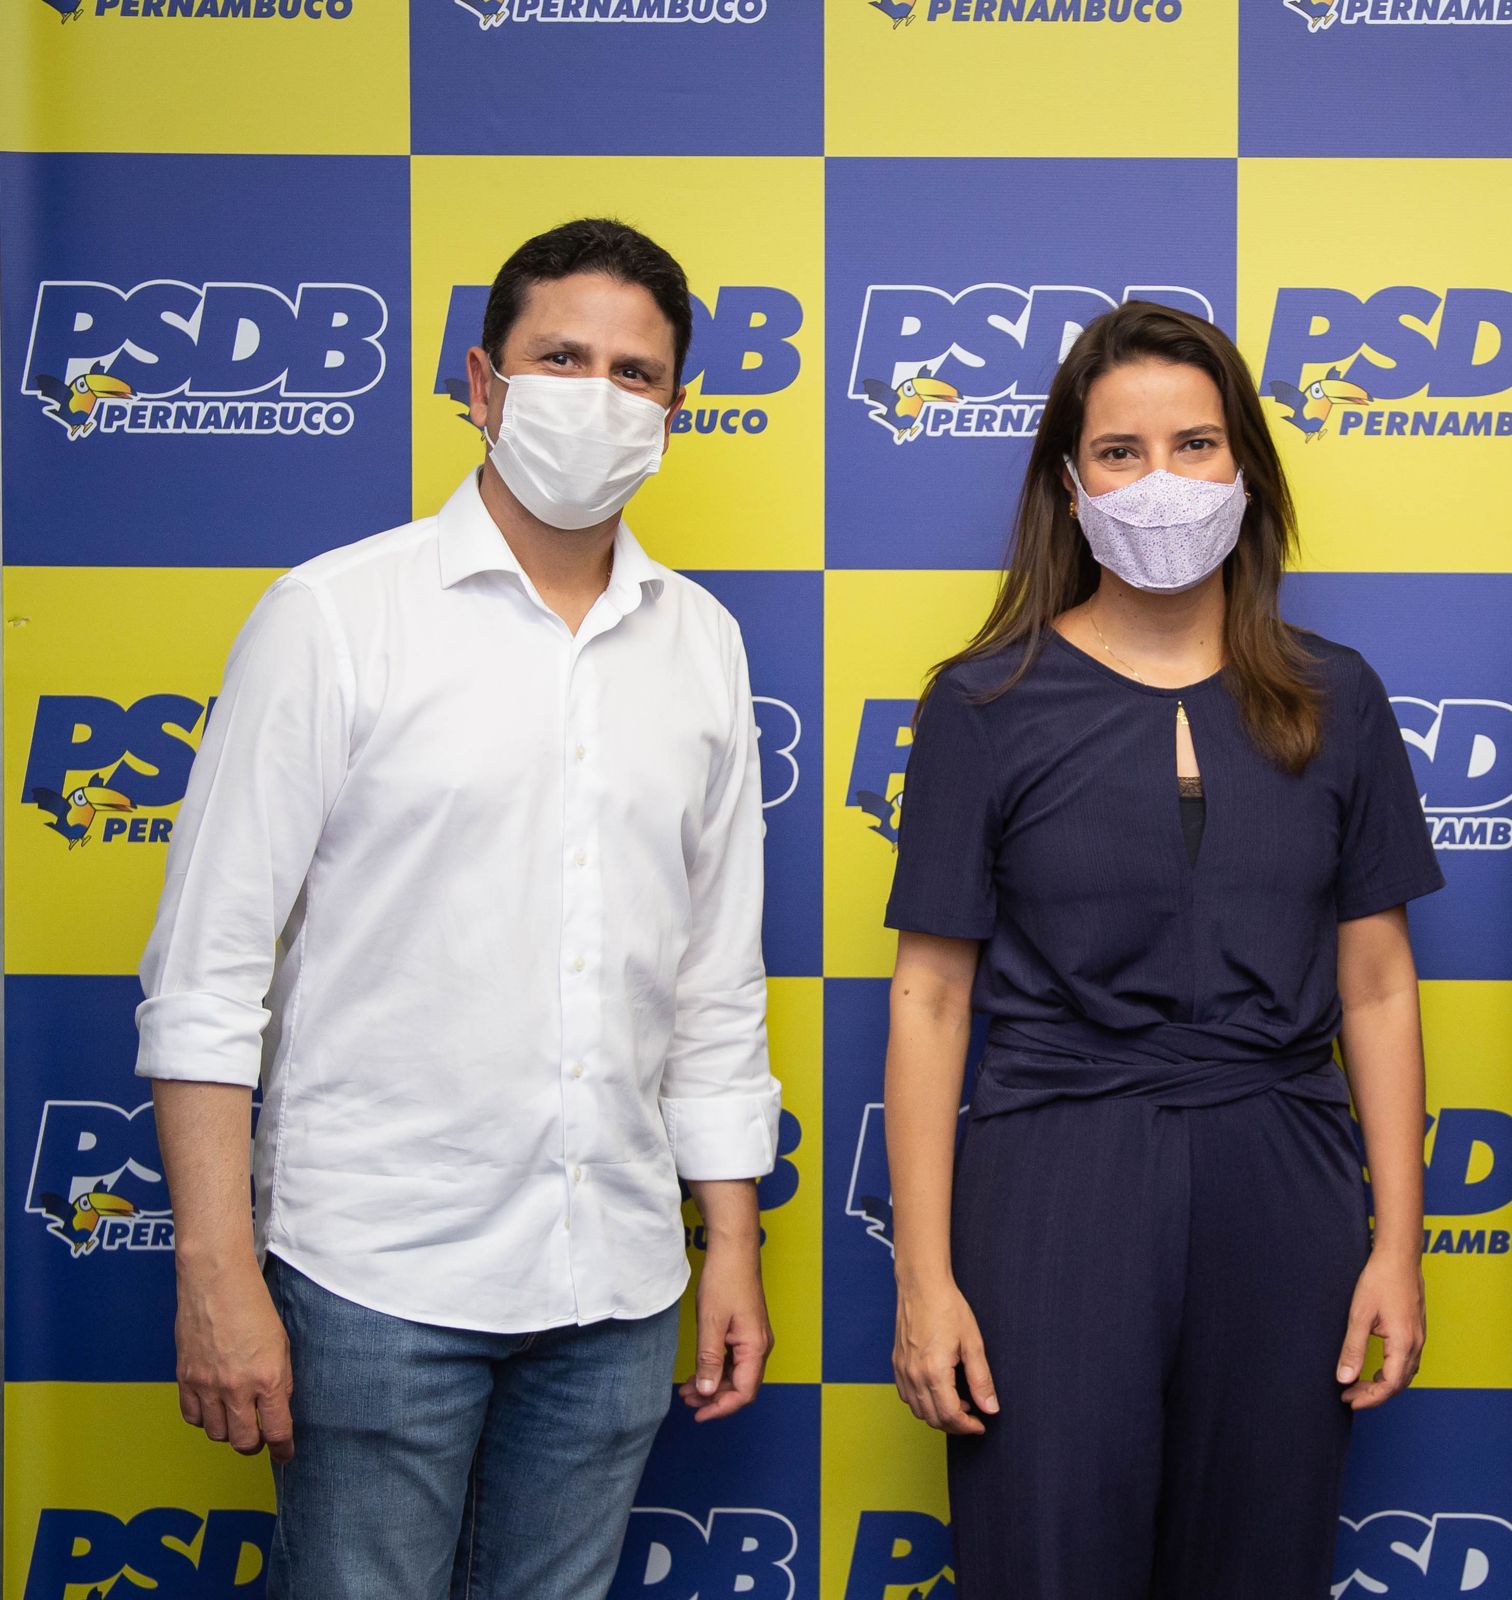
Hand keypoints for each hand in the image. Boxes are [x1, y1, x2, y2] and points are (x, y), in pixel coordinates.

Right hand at [174, 1255, 294, 1460]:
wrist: (216, 1281)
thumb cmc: (253, 1305)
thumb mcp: (281, 1342)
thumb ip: (280, 1379)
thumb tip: (277, 1407)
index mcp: (268, 1377)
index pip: (277, 1430)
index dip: (283, 1449)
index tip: (284, 1454)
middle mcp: (237, 1387)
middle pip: (244, 1441)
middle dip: (255, 1444)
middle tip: (259, 1435)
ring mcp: (208, 1386)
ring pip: (216, 1434)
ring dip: (229, 1431)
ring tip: (236, 1417)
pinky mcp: (185, 1379)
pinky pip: (192, 1417)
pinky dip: (204, 1418)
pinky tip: (212, 1406)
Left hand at [677, 1240, 772, 1422]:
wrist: (734, 1251)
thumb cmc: (724, 1281)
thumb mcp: (711, 1323)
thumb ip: (709, 1360)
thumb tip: (707, 1392)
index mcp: (755, 1347)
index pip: (744, 1393)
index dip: (721, 1408)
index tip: (698, 1414)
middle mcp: (760, 1346)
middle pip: (742, 1387)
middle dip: (714, 1399)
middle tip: (686, 1400)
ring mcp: (754, 1339)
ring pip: (737, 1375)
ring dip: (714, 1385)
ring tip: (687, 1389)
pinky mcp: (746, 1331)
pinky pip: (735, 1361)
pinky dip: (717, 1370)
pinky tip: (699, 1371)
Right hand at [894, 1277, 997, 1434]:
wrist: (921, 1284)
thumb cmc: (947, 1307)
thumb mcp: (972, 1342)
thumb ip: (981, 1379)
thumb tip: (990, 1407)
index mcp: (934, 1371)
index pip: (950, 1416)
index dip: (968, 1426)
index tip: (981, 1424)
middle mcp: (914, 1375)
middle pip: (933, 1418)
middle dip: (955, 1425)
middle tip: (973, 1417)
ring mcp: (902, 1369)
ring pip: (918, 1410)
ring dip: (939, 1415)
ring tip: (958, 1403)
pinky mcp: (897, 1363)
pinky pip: (907, 1396)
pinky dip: (923, 1403)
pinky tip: (938, 1391)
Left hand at [1337, 1249, 1425, 1409]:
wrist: (1399, 1256)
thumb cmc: (1380, 1280)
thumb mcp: (1360, 1315)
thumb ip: (1353, 1348)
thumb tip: (1344, 1378)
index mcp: (1404, 1343)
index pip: (1389, 1385)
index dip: (1369, 1398)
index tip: (1349, 1401)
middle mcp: (1416, 1344)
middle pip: (1398, 1383)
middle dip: (1373, 1394)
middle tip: (1348, 1396)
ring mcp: (1418, 1338)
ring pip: (1404, 1374)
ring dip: (1382, 1385)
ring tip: (1358, 1386)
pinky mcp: (1415, 1331)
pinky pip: (1406, 1362)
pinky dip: (1391, 1373)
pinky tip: (1375, 1370)